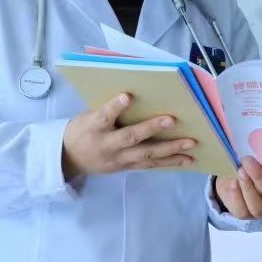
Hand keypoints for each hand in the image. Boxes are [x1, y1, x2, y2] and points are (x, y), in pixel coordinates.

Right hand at [62, 93, 195, 178]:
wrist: (70, 159)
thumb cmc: (83, 129)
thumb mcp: (87, 115)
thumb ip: (108, 108)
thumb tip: (135, 93)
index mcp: (93, 127)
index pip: (103, 116)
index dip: (115, 107)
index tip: (127, 95)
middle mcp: (107, 145)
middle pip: (130, 137)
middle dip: (152, 128)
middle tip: (172, 119)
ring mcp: (119, 159)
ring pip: (146, 155)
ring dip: (170, 150)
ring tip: (191, 143)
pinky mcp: (127, 167)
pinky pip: (150, 165)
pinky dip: (170, 162)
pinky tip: (187, 159)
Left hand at [214, 156, 261, 219]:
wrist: (231, 176)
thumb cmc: (249, 163)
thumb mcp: (257, 156)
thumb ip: (261, 153)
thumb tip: (258, 140)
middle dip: (260, 178)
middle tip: (248, 161)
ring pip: (258, 207)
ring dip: (248, 187)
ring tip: (239, 171)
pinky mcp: (245, 214)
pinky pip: (242, 210)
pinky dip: (236, 195)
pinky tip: (232, 182)